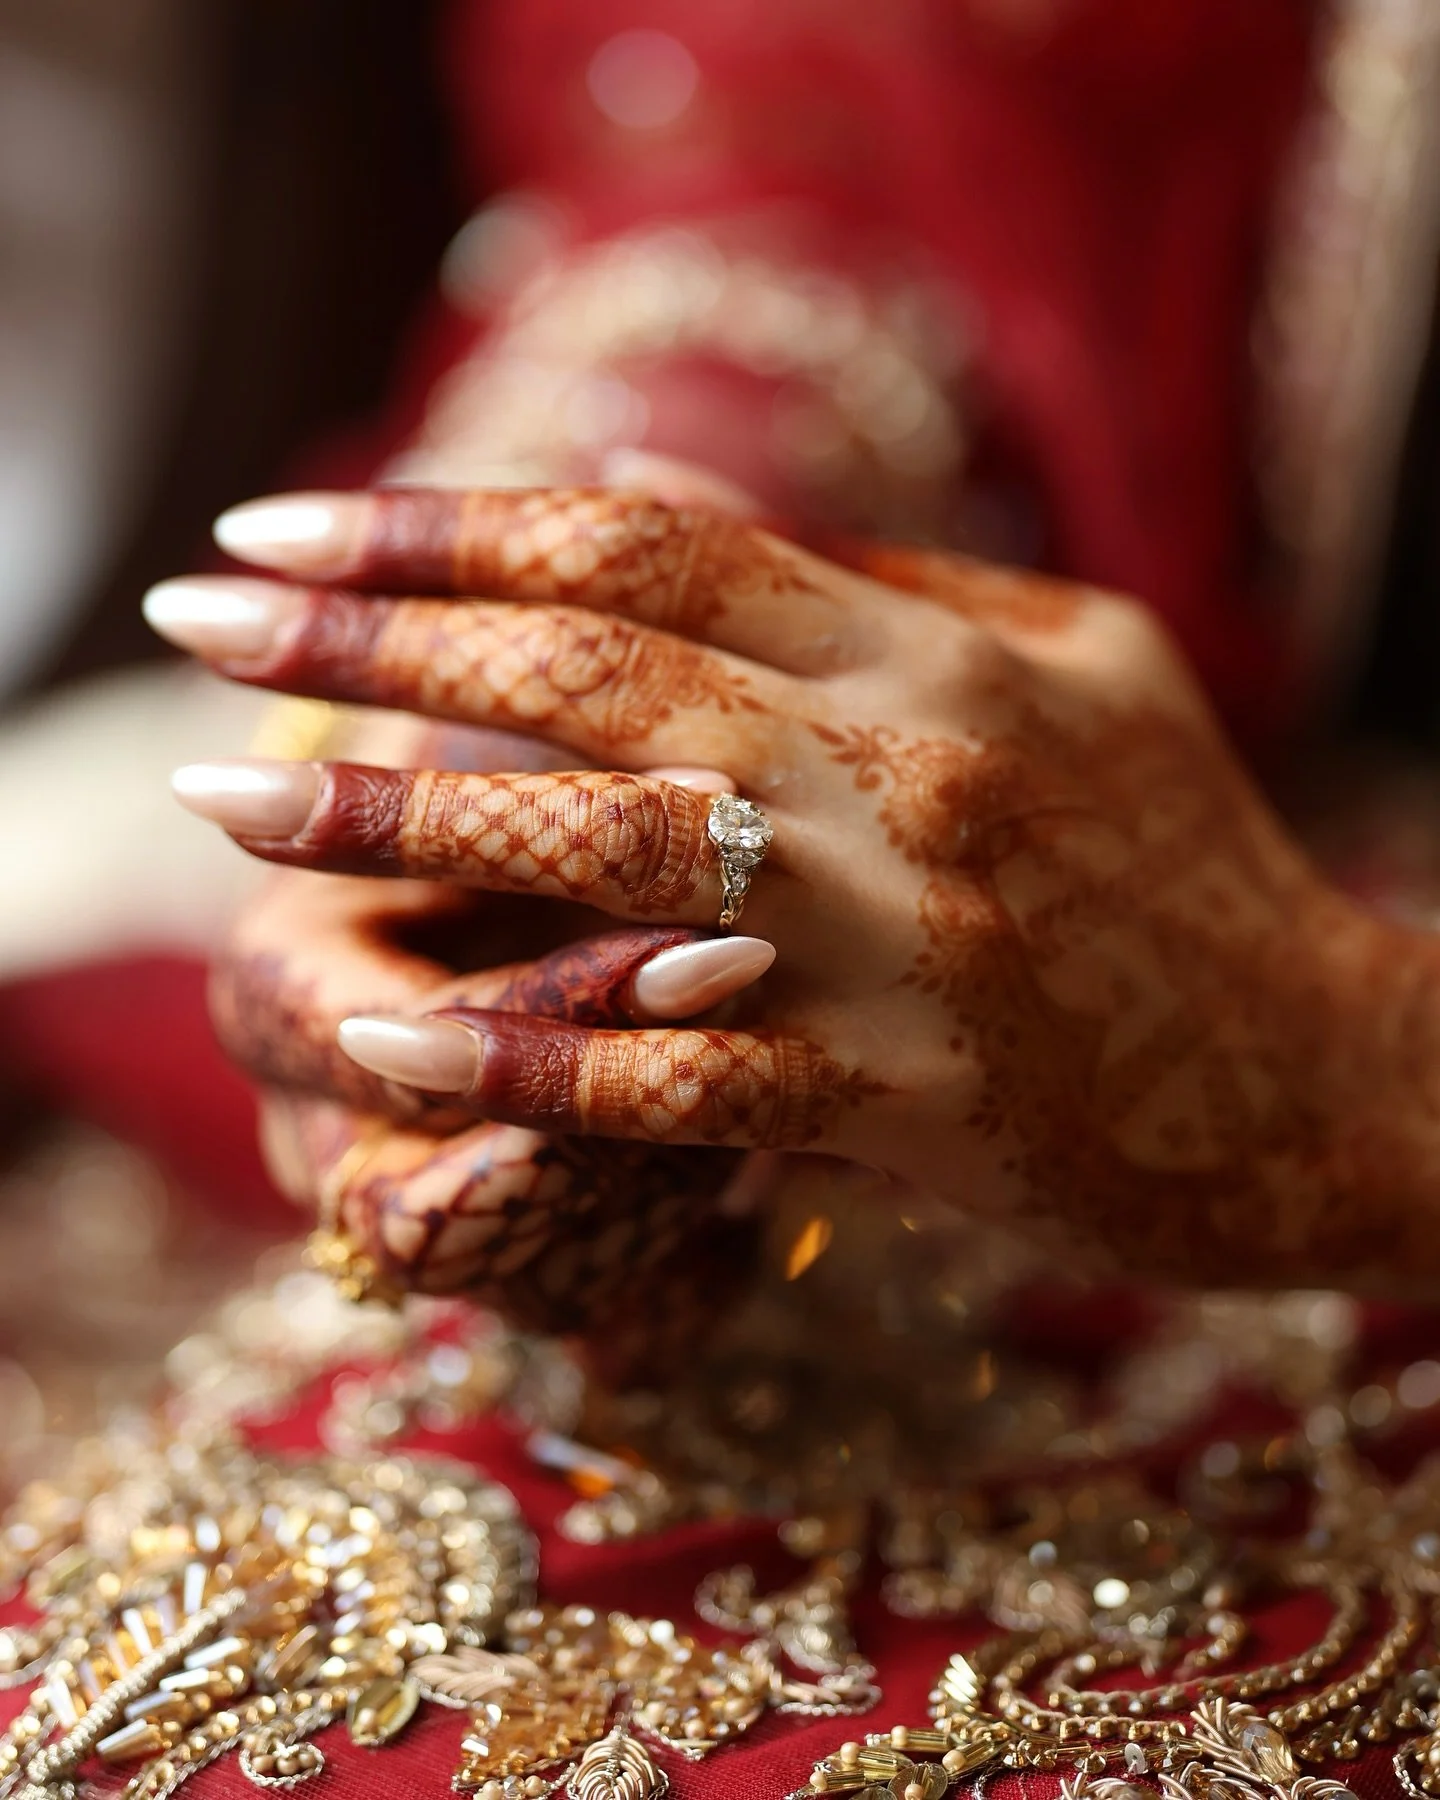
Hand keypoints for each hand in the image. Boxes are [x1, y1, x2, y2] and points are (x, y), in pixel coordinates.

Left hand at [153, 485, 1439, 1289]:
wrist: (1319, 1078)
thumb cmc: (1189, 862)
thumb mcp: (1073, 673)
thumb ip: (875, 580)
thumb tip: (651, 484)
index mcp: (941, 658)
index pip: (654, 542)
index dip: (458, 519)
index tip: (299, 523)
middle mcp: (910, 774)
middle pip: (593, 670)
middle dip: (373, 634)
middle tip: (201, 615)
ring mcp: (902, 945)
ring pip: (607, 858)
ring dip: (399, 823)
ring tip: (234, 808)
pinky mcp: (902, 1105)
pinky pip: (675, 1075)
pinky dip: (528, 1056)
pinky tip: (393, 1041)